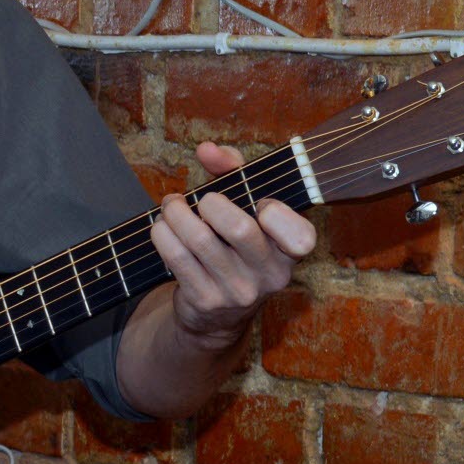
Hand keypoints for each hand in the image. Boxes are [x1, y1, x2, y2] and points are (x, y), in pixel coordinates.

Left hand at [149, 141, 317, 349]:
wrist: (216, 314)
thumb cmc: (233, 246)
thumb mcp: (244, 207)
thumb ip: (233, 171)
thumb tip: (207, 149)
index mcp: (289, 253)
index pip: (301, 237)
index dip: (277, 213)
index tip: (259, 204)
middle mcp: (269, 276)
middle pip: (239, 229)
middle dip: (210, 202)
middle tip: (202, 199)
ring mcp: (237, 291)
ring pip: (198, 239)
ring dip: (176, 213)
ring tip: (172, 206)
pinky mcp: (205, 300)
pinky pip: (176, 256)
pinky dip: (162, 233)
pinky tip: (162, 227)